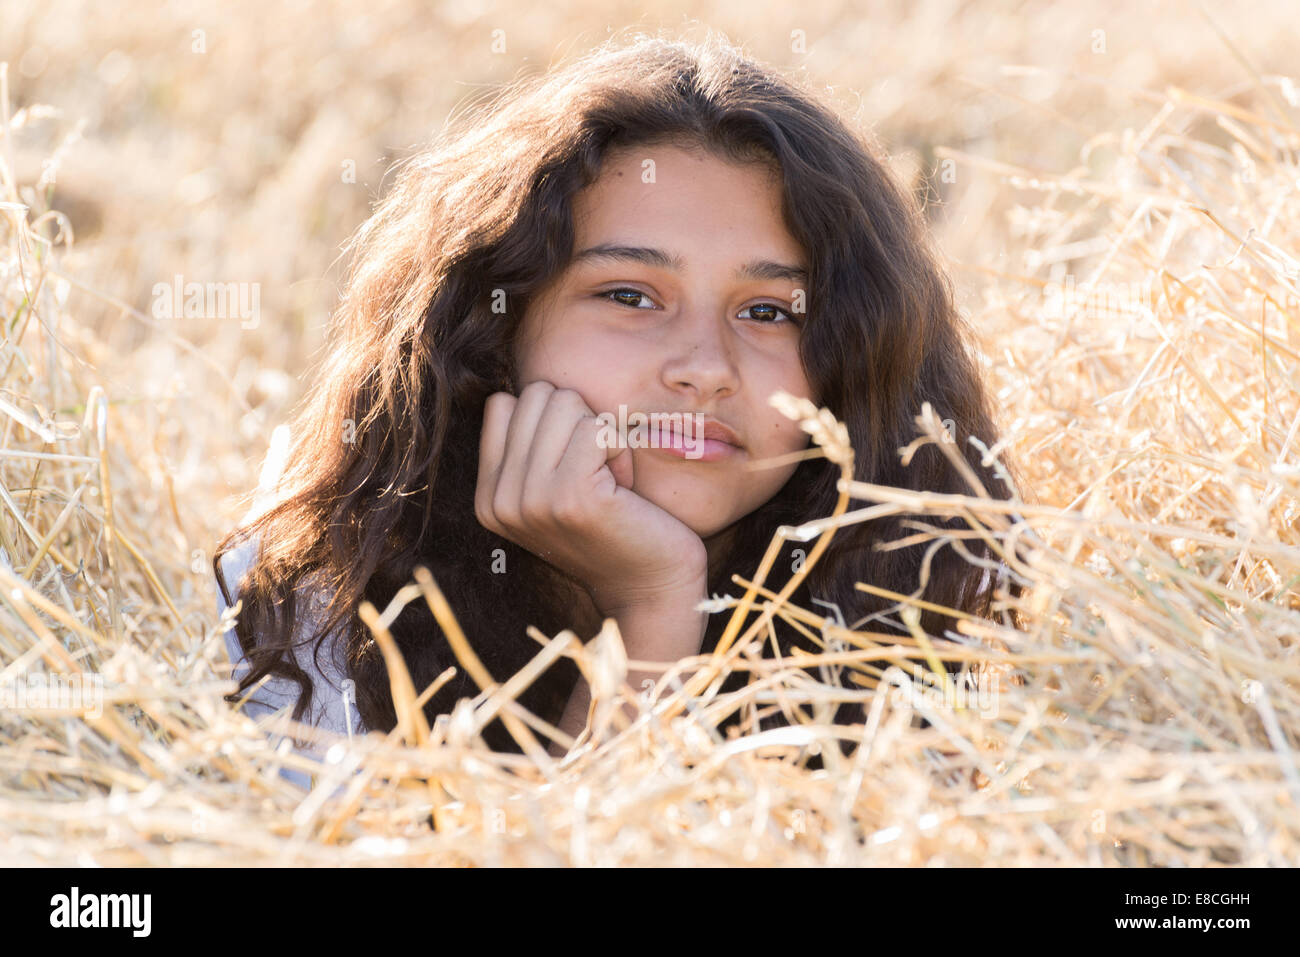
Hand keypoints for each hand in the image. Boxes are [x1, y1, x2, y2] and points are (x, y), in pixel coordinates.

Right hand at [475, 380, 708, 615]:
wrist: (650, 589)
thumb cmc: (616, 525)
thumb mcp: (554, 486)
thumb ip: (530, 444)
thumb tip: (521, 387)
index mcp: (488, 497)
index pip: (502, 404)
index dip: (550, 421)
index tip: (572, 466)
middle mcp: (499, 500)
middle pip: (536, 396)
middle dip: (578, 422)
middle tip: (596, 474)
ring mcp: (532, 499)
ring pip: (565, 402)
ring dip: (600, 434)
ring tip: (609, 480)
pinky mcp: (572, 497)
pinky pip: (597, 427)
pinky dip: (620, 446)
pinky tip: (623, 487)